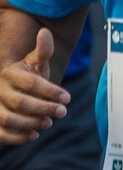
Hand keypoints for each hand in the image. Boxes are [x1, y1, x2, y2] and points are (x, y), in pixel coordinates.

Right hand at [0, 29, 68, 145]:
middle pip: (20, 103)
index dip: (51, 91)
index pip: (32, 83)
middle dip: (44, 108)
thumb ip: (43, 51)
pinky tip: (34, 134)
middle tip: (63, 112)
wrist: (13, 88)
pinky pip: (1, 133)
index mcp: (10, 73)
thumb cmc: (29, 75)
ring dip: (32, 123)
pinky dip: (17, 137)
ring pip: (9, 119)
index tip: (68, 98)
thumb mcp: (37, 62)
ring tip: (49, 122)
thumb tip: (45, 32)